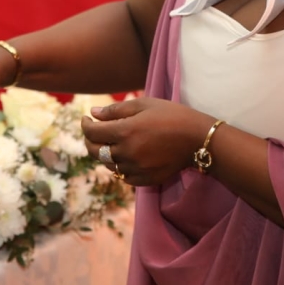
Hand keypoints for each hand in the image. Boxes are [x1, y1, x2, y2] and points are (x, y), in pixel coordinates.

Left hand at [81, 97, 207, 185]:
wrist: (198, 139)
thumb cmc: (172, 115)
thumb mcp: (144, 105)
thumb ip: (116, 110)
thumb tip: (93, 113)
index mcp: (125, 131)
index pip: (92, 132)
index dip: (85, 124)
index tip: (87, 118)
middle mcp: (127, 152)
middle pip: (95, 151)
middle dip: (89, 140)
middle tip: (94, 131)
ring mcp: (135, 169)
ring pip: (108, 164)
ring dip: (105, 153)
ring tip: (112, 142)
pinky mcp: (145, 180)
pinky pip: (123, 177)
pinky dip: (119, 167)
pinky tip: (125, 157)